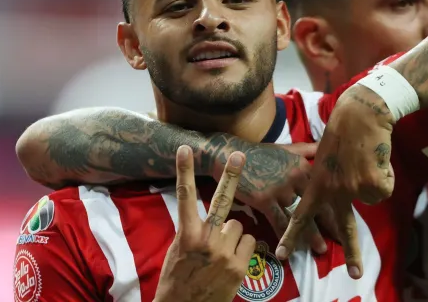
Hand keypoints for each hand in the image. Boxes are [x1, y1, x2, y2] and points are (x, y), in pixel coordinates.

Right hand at [154, 145, 255, 301]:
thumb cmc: (178, 278)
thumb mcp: (178, 250)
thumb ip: (194, 231)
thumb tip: (212, 218)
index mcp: (186, 234)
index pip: (185, 196)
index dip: (185, 171)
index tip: (185, 149)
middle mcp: (206, 240)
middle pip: (222, 201)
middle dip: (231, 176)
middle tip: (238, 155)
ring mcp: (225, 253)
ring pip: (239, 226)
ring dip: (233, 236)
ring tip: (220, 253)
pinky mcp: (239, 267)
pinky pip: (249, 243)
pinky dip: (243, 249)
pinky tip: (231, 262)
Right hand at [212, 142, 332, 253]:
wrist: (231, 155)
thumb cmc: (260, 154)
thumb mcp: (287, 149)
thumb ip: (307, 151)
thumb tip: (326, 146)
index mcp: (303, 166)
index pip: (325, 188)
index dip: (337, 204)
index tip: (348, 217)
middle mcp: (295, 177)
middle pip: (317, 204)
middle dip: (330, 224)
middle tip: (342, 239)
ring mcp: (280, 189)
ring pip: (299, 216)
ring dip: (310, 235)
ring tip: (321, 249)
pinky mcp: (265, 199)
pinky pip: (279, 222)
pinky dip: (285, 237)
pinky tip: (289, 250)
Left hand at [275, 84, 395, 278]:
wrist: (359, 113)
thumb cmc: (341, 130)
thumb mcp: (320, 154)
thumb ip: (319, 175)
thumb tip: (324, 189)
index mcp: (316, 183)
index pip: (300, 213)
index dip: (292, 235)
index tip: (282, 254)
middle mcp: (333, 189)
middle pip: (345, 226)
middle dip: (353, 251)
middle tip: (356, 275)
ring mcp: (353, 187)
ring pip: (372, 197)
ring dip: (375, 180)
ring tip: (368, 158)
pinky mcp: (371, 183)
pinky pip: (384, 188)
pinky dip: (385, 174)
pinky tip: (377, 157)